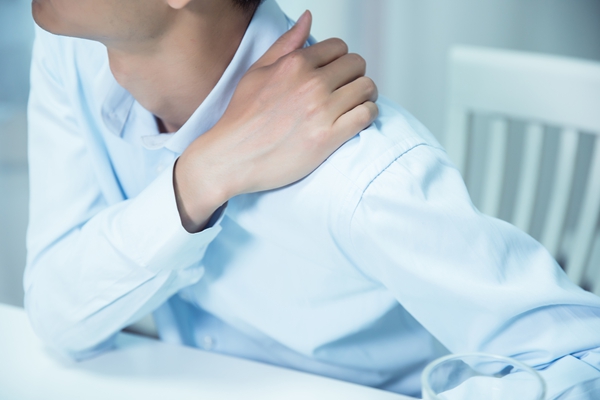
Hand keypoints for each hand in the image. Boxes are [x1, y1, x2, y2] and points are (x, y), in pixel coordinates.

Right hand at [175, 10, 377, 231]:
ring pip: (366, 88)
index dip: (340, 60)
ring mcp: (321, 110)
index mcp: (294, 64)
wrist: (232, 157)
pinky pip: (366, 114)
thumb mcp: (257, 72)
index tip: (336, 74)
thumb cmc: (242, 118)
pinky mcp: (328, 137)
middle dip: (355, 75)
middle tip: (347, 90)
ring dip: (365, 95)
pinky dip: (368, 114)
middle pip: (357, 64)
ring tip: (356, 104)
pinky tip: (356, 119)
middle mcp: (311, 83)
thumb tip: (308, 18)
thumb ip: (285, 44)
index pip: (339, 47)